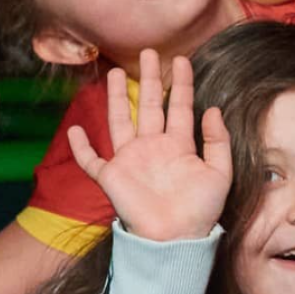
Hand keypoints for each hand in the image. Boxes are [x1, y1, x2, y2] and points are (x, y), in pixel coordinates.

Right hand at [67, 50, 231, 242]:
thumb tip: (212, 109)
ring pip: (121, 121)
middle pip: (150, 105)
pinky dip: (81, 147)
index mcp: (179, 146)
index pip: (180, 106)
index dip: (181, 84)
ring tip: (117, 73)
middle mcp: (153, 148)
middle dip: (150, 79)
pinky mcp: (112, 177)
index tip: (181, 60)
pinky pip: (91, 160)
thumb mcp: (220, 173)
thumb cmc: (200, 211)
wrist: (175, 240)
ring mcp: (131, 160)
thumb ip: (218, 141)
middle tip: (149, 53)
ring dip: (119, 98)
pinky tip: (74, 130)